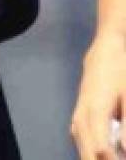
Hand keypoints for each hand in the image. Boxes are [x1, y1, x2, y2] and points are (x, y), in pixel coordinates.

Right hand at [71, 31, 125, 158]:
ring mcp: (78, 116)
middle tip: (116, 159)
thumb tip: (125, 147)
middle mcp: (82, 115)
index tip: (122, 159)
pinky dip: (90, 151)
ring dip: (95, 157)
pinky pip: (81, 140)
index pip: (100, 149)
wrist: (105, 50)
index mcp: (95, 110)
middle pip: (88, 153)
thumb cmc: (119, 69)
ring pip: (82, 148)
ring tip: (111, 156)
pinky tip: (103, 152)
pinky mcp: (78, 116)